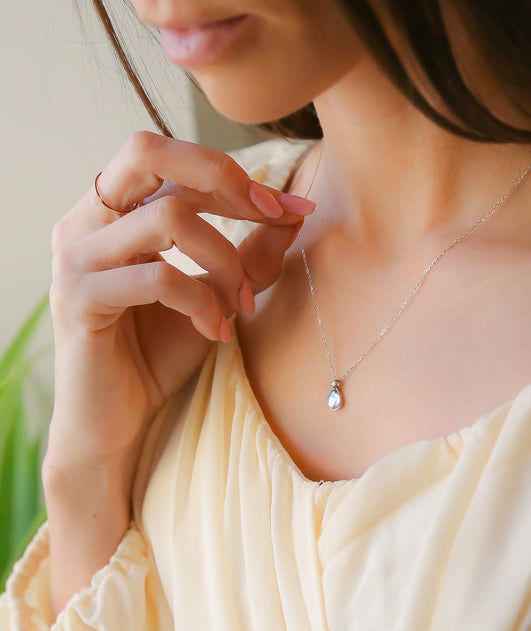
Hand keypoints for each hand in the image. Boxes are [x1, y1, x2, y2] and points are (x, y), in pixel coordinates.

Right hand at [44, 131, 313, 508]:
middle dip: (223, 179)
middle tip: (270, 216)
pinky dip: (202, 302)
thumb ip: (249, 256)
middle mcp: (87, 222)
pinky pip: (159, 277)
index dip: (236, 175)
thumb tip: (293, 215)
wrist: (120, 418)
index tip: (292, 210)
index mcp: (115, 213)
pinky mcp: (78, 299)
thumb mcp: (216, 296)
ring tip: (241, 306)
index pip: (173, 161)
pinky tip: (216, 332)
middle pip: (148, 151)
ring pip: (168, 218)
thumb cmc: (161, 352)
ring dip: (225, 260)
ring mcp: (76, 257)